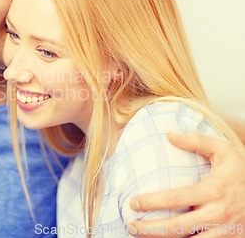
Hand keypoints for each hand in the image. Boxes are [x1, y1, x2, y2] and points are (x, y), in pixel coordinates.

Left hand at [127, 132, 244, 237]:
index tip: (133, 202)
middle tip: (130, 226)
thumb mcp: (225, 151)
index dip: (151, 202)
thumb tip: (169, 135)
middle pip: (177, 227)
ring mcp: (225, 232)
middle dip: (150, 229)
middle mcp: (218, 214)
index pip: (176, 198)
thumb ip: (197, 141)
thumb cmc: (242, 172)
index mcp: (214, 190)